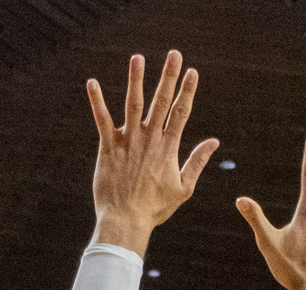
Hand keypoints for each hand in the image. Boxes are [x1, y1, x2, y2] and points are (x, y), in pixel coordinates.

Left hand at [85, 50, 218, 253]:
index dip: (187, 91)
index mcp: (168, 148)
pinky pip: (101, 119)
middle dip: (169, 76)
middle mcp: (149, 139)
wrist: (126, 219)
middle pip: (161, 101)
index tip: (193, 72)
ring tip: (138, 57)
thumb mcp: (184, 188)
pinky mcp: (108, 146)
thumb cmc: (156, 207)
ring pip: (133, 103)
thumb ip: (197, 161)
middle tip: (174, 54)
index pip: (181, 113)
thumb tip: (213, 142)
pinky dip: (97, 100)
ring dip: (135, 79)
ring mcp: (128, 140)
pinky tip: (92, 82)